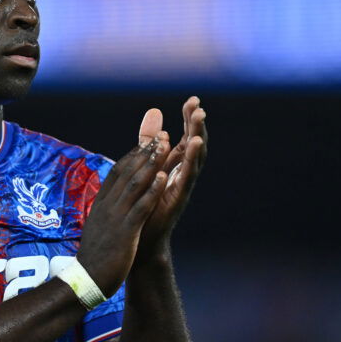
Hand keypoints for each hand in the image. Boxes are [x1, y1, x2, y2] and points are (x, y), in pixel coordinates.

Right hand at [77, 136, 170, 296]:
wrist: (85, 281)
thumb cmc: (94, 256)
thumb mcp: (98, 226)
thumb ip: (105, 210)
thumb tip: (109, 199)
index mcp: (101, 203)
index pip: (117, 172)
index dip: (133, 155)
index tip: (147, 142)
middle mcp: (107, 205)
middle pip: (127, 171)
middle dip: (146, 152)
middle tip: (161, 135)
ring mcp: (115, 217)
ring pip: (135, 183)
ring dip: (151, 163)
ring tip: (165, 146)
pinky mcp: (125, 231)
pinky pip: (140, 206)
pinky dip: (152, 190)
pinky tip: (164, 177)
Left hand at [135, 96, 207, 262]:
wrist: (141, 241)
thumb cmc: (142, 204)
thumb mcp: (145, 165)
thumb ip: (148, 141)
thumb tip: (154, 112)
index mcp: (174, 166)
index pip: (185, 137)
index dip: (189, 119)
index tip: (192, 100)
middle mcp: (182, 174)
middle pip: (194, 144)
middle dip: (197, 124)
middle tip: (198, 105)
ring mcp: (183, 186)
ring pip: (195, 158)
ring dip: (197, 137)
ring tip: (199, 119)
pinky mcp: (178, 197)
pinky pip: (187, 175)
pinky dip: (191, 159)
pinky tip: (192, 144)